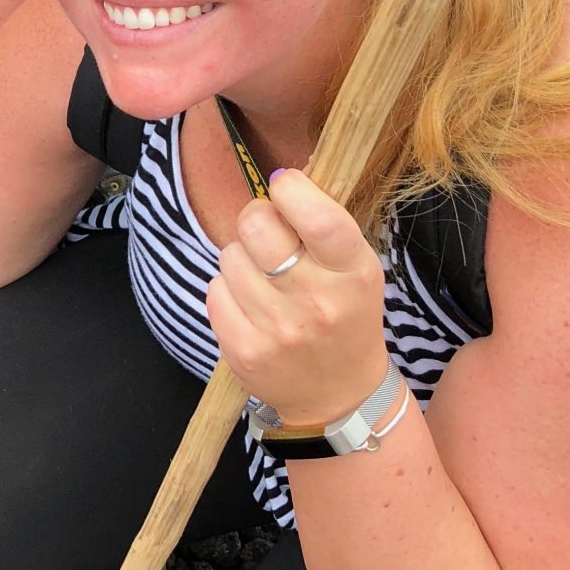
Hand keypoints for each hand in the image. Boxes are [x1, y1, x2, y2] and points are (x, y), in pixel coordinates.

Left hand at [206, 169, 389, 427]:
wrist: (338, 395)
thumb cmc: (345, 316)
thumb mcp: (355, 268)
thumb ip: (322, 222)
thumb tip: (282, 174)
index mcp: (352, 272)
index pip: (317, 215)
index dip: (290, 189)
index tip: (284, 185)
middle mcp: (317, 301)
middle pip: (256, 225)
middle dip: (256, 219)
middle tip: (268, 234)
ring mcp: (278, 329)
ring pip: (229, 256)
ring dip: (241, 259)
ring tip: (265, 280)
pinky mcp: (244, 349)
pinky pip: (214, 290)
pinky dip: (226, 290)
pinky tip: (250, 306)